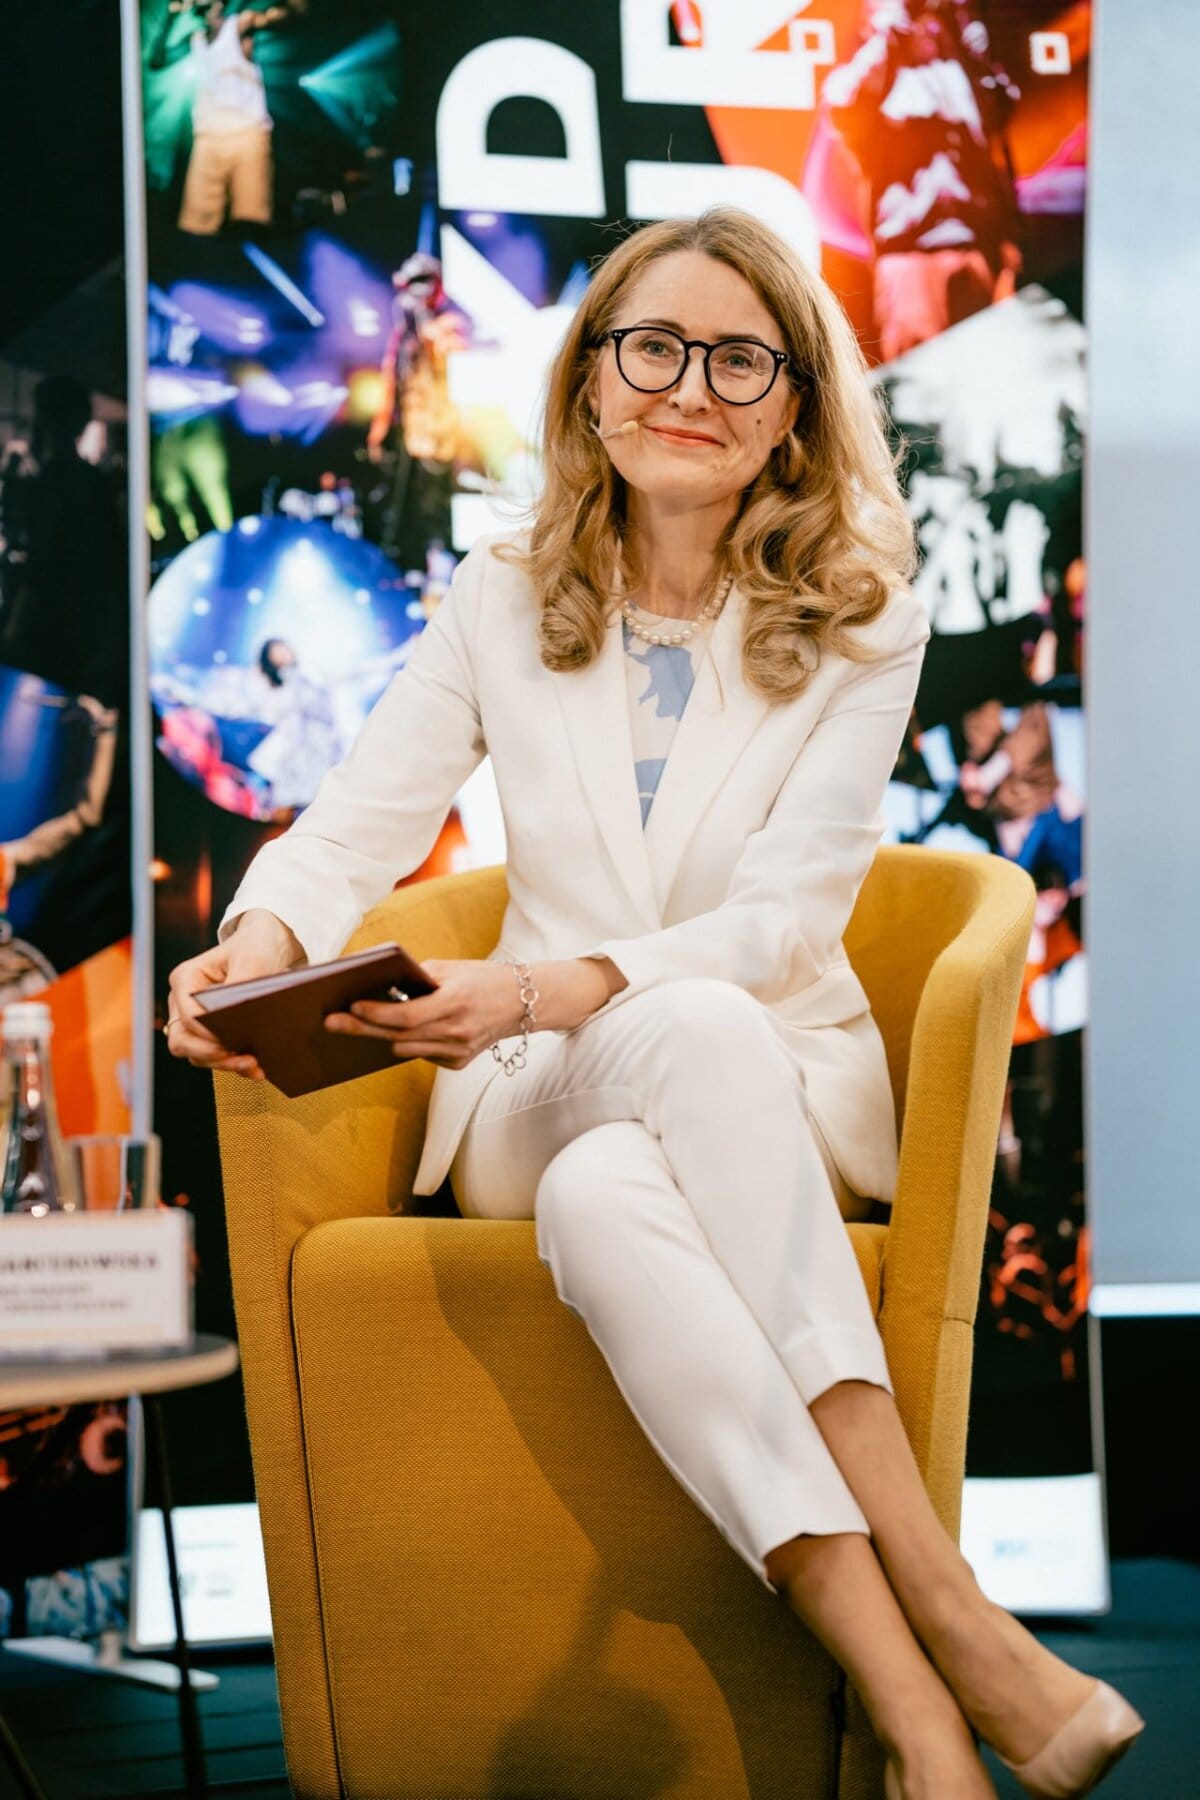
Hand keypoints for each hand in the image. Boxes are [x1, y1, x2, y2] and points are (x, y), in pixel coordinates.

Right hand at [165, 910, 303, 1078]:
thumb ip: (240, 991)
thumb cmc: (254, 948)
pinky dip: (231, 1064)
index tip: (233, 1044)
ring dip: (222, 1064)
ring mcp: (191, 1018)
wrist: (265, 946)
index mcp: (185, 979)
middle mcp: (181, 1001)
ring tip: (255, 1065)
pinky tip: (255, 1067)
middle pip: (182, 1041)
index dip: (208, 1036)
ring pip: (195, 1054)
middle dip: (211, 1056)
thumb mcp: (252, 962)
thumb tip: (237, 1024)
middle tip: (245, 1060)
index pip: (188, 1017)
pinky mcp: (208, 1031)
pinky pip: (211, 1056)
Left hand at [325, 958, 524, 1070]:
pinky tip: (409, 1029)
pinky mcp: (459, 1063)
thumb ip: (417, 979)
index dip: (377, 1013)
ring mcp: (458, 1052)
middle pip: (398, 1036)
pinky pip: (422, 1054)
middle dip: (362, 1028)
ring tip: (360, 1021)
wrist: (522, 1003)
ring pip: (406, 1049)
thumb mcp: (451, 970)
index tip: (352, 1006)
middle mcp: (456, 1032)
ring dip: (385, 1034)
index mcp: (454, 1004)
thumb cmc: (482, 978)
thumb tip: (380, 987)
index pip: (407, 1015)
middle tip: (332, 1022)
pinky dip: (411, 1041)